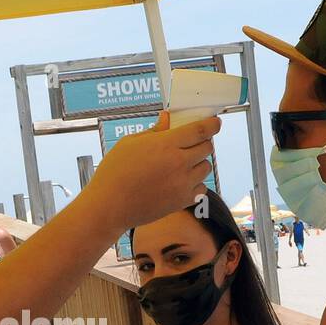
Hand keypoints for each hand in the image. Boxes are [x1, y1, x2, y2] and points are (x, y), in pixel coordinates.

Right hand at [86, 110, 220, 232]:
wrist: (110, 206)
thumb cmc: (114, 172)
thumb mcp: (129, 143)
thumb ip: (154, 131)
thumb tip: (168, 118)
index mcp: (166, 144)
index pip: (201, 130)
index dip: (212, 124)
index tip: (215, 122)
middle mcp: (179, 163)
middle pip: (207, 148)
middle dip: (203, 142)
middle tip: (192, 143)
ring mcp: (182, 184)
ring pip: (206, 168)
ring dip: (199, 163)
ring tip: (184, 164)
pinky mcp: (182, 201)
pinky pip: (201, 188)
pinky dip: (195, 184)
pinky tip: (181, 182)